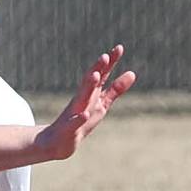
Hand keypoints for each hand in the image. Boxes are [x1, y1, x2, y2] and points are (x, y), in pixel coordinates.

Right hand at [37, 45, 135, 160]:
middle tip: (105, 56)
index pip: (101, 75)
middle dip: (97, 69)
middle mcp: (82, 100)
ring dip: (87, 87)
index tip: (119, 48)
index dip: (110, 62)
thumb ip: (116, 89)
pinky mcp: (69, 129)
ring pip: (81, 98)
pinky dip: (79, 118)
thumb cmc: (82, 120)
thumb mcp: (102, 103)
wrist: (58, 143)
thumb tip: (133, 73)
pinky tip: (85, 114)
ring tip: (94, 75)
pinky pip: (74, 123)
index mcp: (91, 93)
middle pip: (90, 82)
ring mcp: (75, 113)